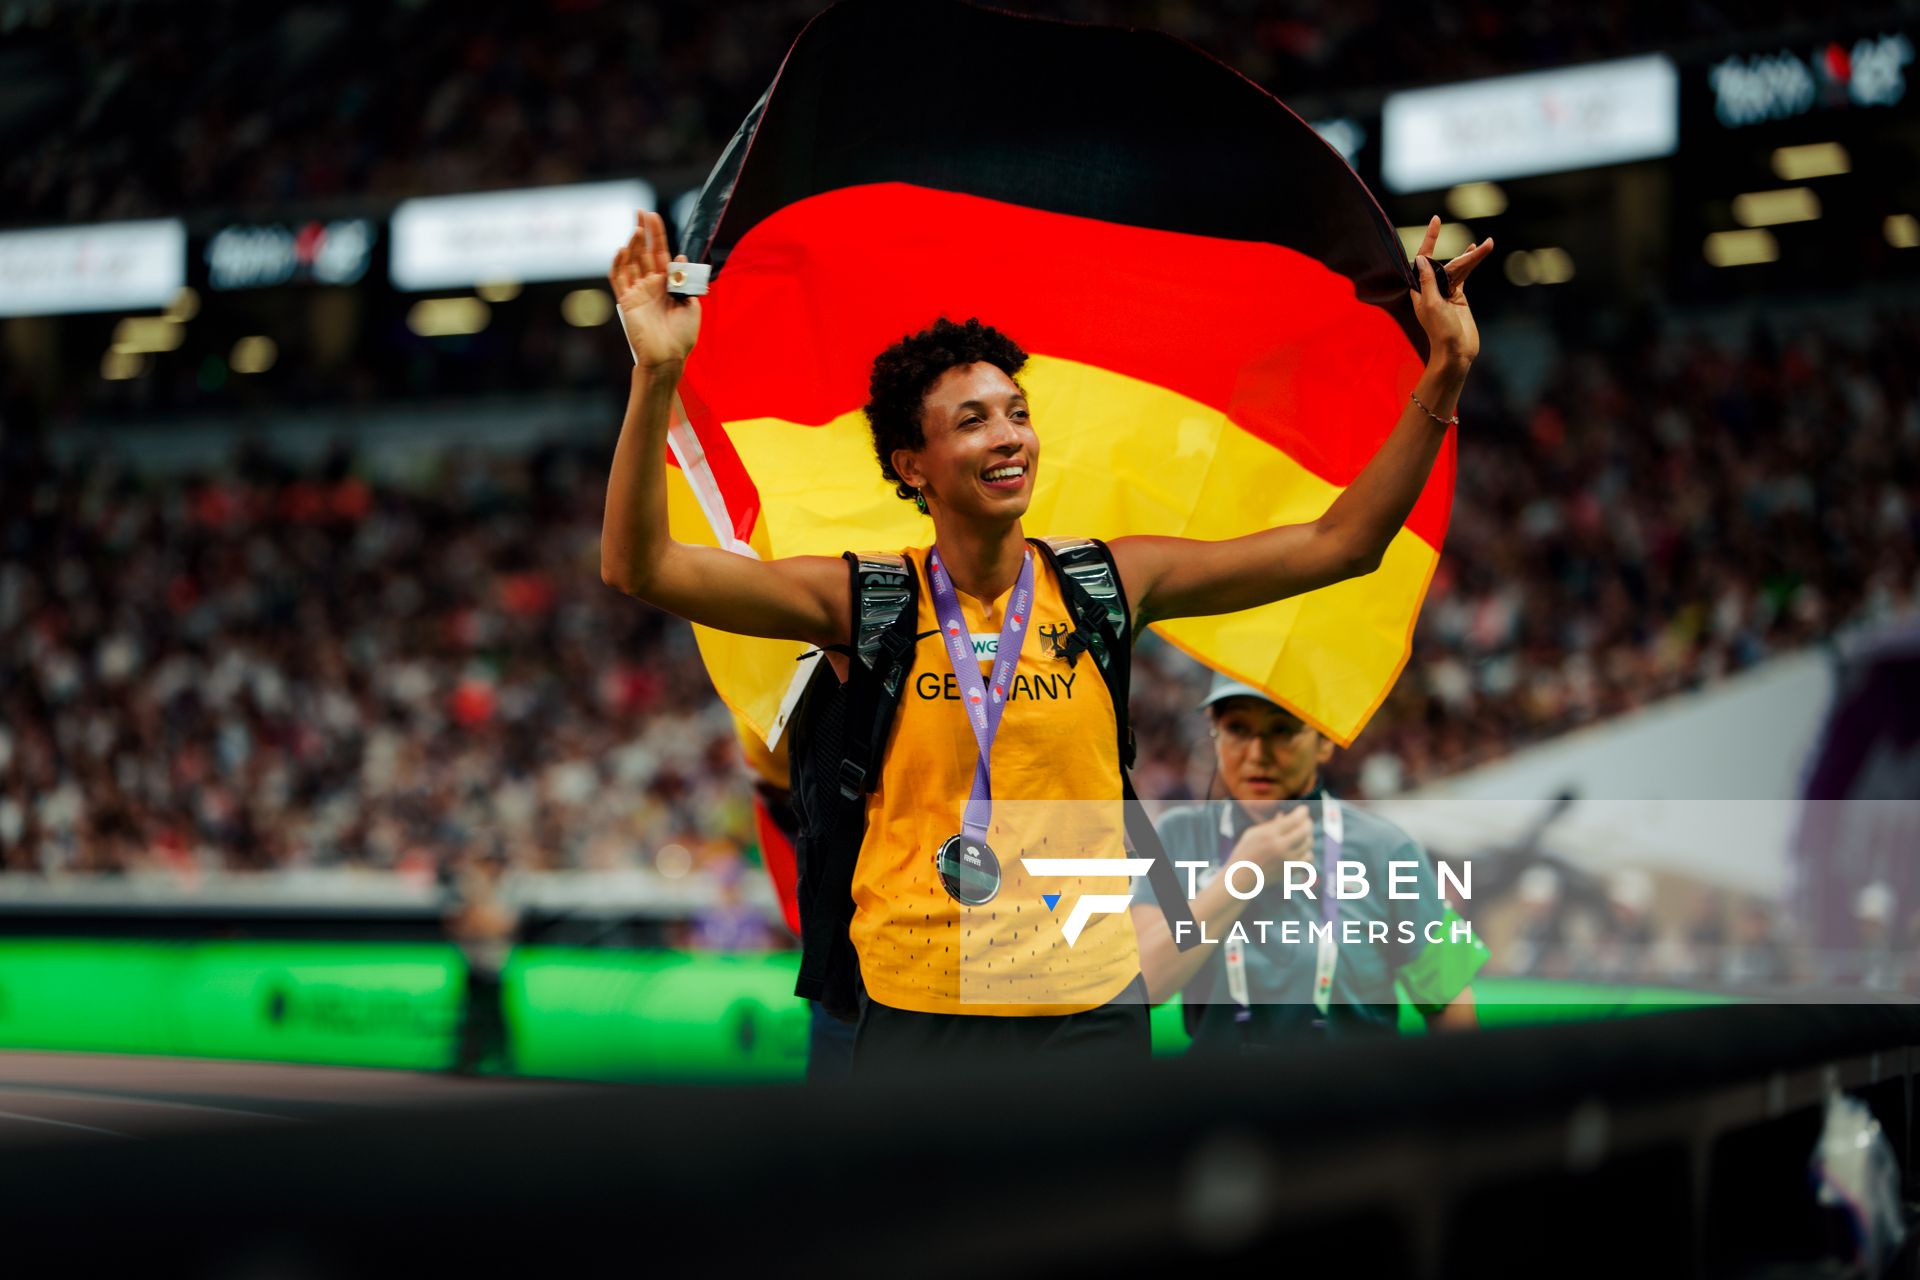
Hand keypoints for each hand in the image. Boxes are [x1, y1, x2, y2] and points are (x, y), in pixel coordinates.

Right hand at [611, 209, 700, 371]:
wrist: (668, 357)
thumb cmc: (682, 336)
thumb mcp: (691, 305)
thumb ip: (685, 281)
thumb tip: (680, 258)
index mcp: (668, 285)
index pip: (661, 253)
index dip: (657, 235)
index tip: (653, 216)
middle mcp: (651, 285)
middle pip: (644, 252)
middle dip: (642, 232)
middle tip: (640, 211)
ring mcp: (638, 292)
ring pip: (631, 261)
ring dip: (633, 244)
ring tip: (636, 228)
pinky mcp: (627, 301)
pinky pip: (619, 278)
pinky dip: (618, 264)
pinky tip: (622, 250)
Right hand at [1230, 806, 1313, 872]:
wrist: (1240, 878)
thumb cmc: (1244, 852)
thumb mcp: (1253, 833)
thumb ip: (1270, 824)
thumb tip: (1284, 814)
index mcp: (1269, 835)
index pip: (1294, 819)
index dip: (1302, 812)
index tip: (1304, 809)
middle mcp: (1280, 847)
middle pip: (1304, 831)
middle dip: (1307, 822)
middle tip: (1306, 820)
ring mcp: (1286, 860)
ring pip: (1308, 844)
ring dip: (1308, 836)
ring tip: (1303, 833)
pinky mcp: (1290, 871)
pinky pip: (1308, 859)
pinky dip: (1307, 852)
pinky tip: (1301, 849)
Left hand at [1408, 215, 1491, 371]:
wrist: (1456, 353)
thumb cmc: (1441, 332)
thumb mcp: (1433, 306)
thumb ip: (1428, 282)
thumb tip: (1421, 258)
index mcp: (1420, 290)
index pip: (1424, 259)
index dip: (1430, 239)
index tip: (1437, 220)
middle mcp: (1431, 288)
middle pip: (1447, 263)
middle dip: (1463, 255)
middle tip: (1479, 245)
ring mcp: (1446, 292)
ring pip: (1459, 268)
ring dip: (1473, 257)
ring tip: (1488, 244)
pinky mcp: (1458, 297)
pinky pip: (1465, 275)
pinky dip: (1472, 263)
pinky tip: (1477, 252)